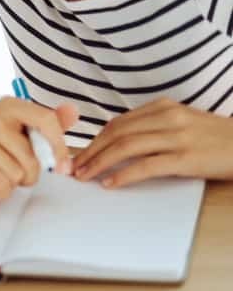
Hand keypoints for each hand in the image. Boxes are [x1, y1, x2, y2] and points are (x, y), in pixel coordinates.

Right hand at [0, 97, 78, 199]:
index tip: (64, 168)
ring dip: (13, 183)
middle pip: (32, 157)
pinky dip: (0, 191)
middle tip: (15, 170)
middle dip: (30, 173)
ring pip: (17, 174)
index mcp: (9, 106)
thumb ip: (51, 124)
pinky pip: (1, 184)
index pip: (46, 120)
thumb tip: (73, 111)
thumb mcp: (25, 136)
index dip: (60, 147)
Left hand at [73, 98, 232, 187]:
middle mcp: (167, 117)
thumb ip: (154, 126)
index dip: (94, 139)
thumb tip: (119, 141)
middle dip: (90, 151)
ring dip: (99, 162)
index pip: (118, 123)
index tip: (79, 153)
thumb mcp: (184, 122)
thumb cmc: (216, 138)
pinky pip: (146, 165)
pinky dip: (124, 174)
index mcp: (163, 107)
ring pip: (125, 147)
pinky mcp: (186, 158)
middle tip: (73, 167)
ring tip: (85, 176)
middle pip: (116, 133)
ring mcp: (176, 137)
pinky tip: (110, 183)